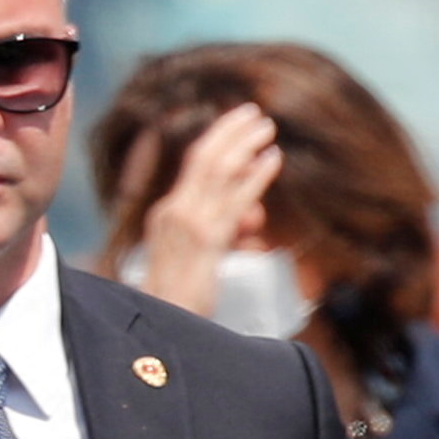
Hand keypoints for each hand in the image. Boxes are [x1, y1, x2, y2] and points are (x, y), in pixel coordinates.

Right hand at [122, 101, 280, 316]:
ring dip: (245, 144)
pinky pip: (235, 199)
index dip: (216, 141)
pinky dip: (256, 176)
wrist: (166, 325)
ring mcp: (189, 224)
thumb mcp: (200, 259)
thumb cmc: (182, 302)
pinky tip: (273, 159)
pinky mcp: (206, 240)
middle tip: (254, 112)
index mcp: (167, 213)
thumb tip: (253, 218)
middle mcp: (174, 211)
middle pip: (204, 158)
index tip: (236, 123)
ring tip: (267, 127)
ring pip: (219, 171)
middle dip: (230, 131)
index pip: (192, 166)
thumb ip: (224, 233)